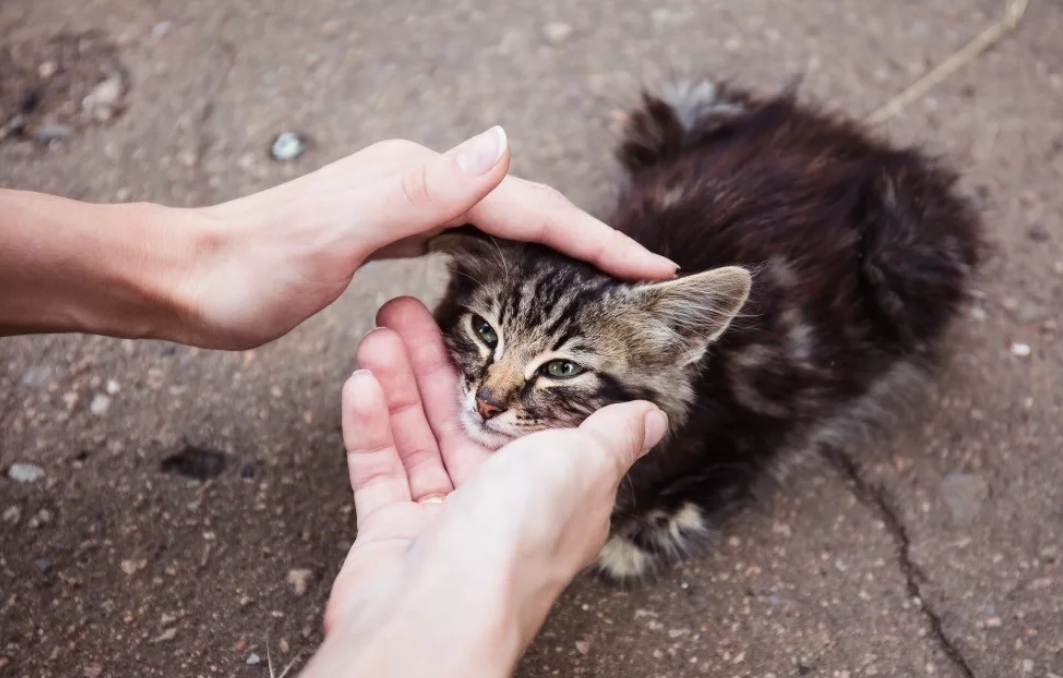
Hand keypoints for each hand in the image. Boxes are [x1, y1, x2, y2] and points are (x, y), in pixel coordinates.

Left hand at [179, 128, 676, 348]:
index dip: (593, 241)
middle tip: (642, 279)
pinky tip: (521, 277)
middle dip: (589, 243)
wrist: (186, 279)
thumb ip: (416, 189)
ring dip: (557, 249)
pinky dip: (513, 257)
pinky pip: (473, 242)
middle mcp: (419, 185)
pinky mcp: (391, 232)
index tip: (648, 270)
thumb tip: (501, 145)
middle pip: (525, 211)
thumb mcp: (332, 230)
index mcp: (418, 182)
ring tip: (601, 279)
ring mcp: (405, 206)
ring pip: (503, 225)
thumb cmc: (248, 268)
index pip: (527, 209)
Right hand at [303, 297, 666, 677]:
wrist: (435, 618)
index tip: (476, 324)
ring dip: (398, 383)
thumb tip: (651, 418)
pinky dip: (371, 427)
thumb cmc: (515, 541)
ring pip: (419, 436)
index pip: (527, 414)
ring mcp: (445, 520)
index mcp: (556, 489)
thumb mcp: (581, 466)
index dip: (502, 366)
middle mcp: (502, 505)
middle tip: (406, 310)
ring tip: (377, 331)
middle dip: (435, 362)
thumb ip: (610, 434)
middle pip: (464, 416)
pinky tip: (361, 382)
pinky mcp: (393, 534)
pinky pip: (381, 469)